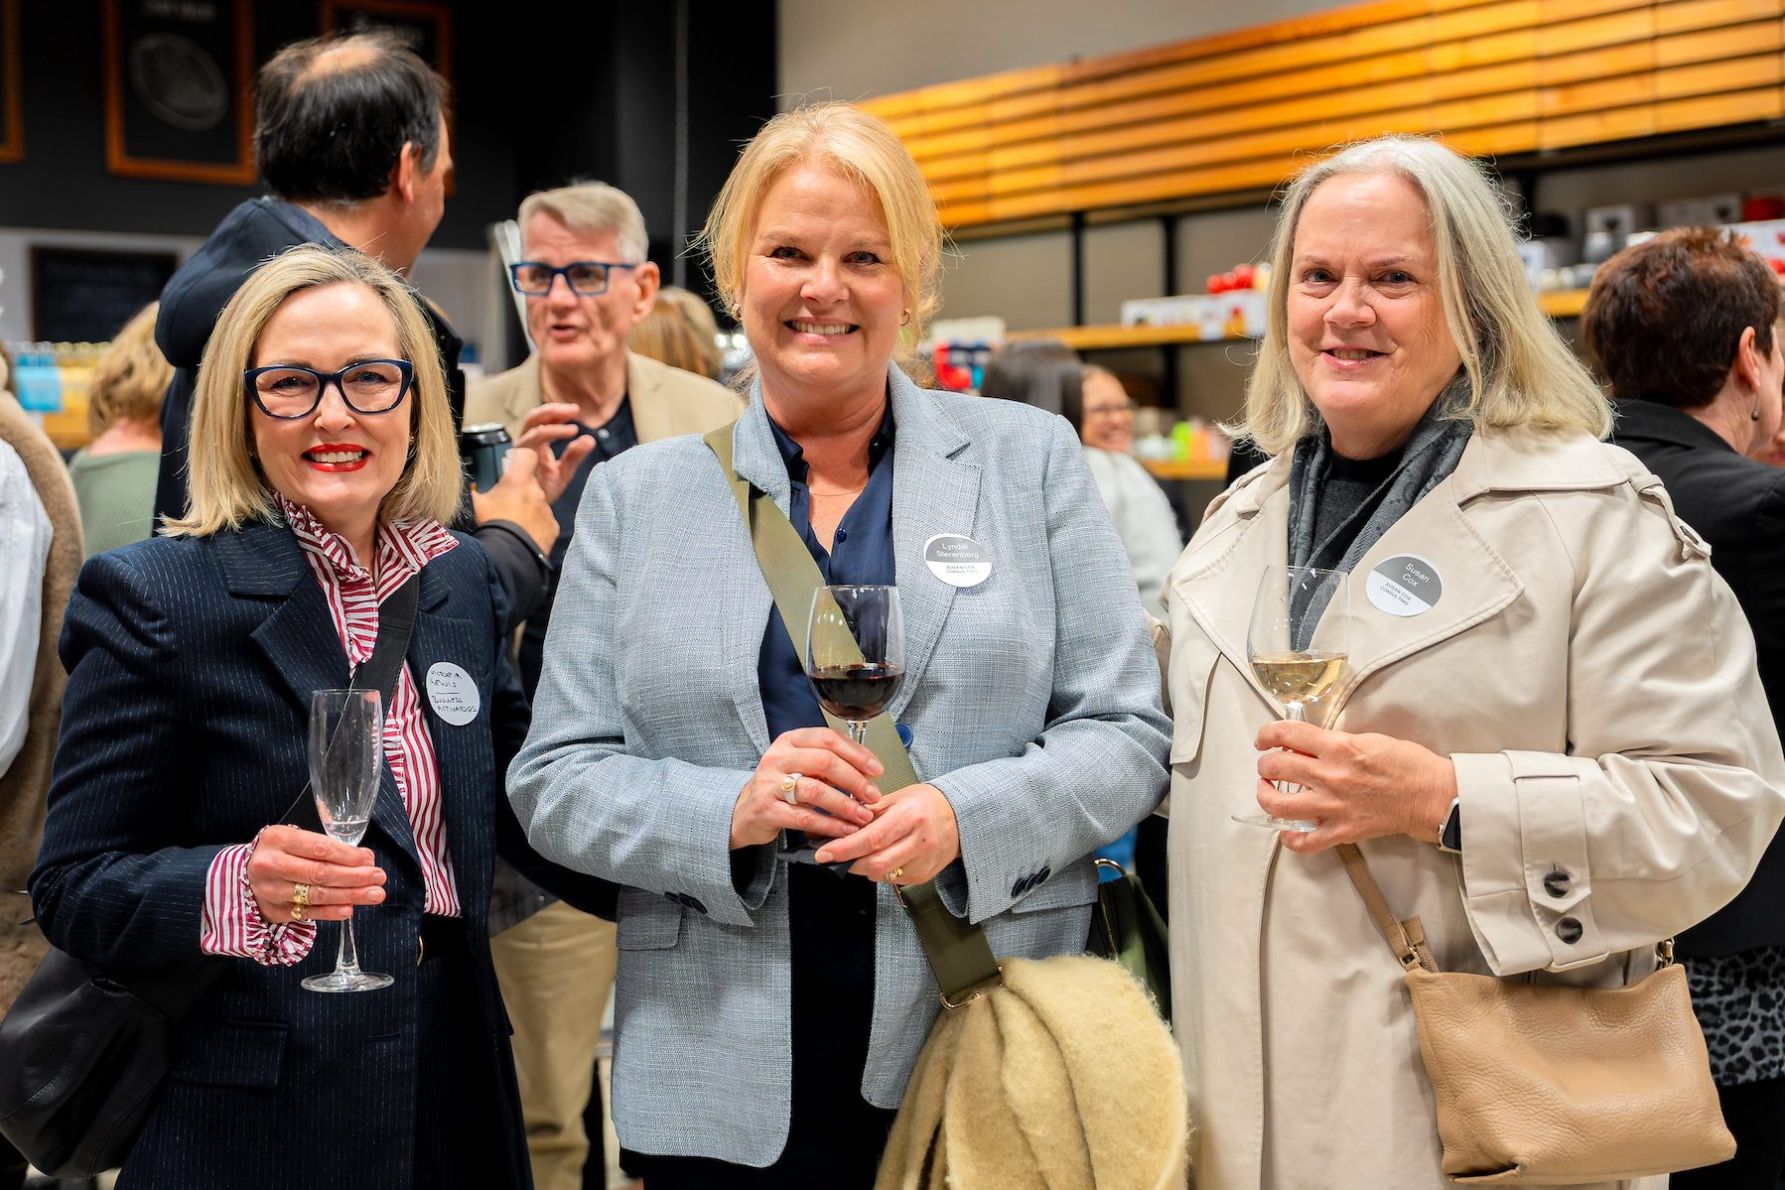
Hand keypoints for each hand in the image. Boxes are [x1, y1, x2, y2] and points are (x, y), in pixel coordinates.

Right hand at [246, 825, 385, 923]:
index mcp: (277, 839)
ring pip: (316, 894)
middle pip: (319, 873)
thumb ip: (326, 847)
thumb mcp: (295, 839)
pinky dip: (331, 912)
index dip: (347, 856)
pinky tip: (350, 909)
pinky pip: (308, 913)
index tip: (369, 859)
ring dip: (350, 895)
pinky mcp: (275, 910)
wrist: (244, 873)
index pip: (319, 848)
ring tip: (374, 894)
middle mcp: (271, 865)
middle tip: (379, 878)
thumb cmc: (279, 852)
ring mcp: (271, 890)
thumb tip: (364, 858)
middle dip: (354, 877)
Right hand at [470, 447, 559, 553]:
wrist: (508, 556)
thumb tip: (466, 486)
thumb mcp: (475, 505)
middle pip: (531, 483)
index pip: (527, 456)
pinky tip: (523, 534)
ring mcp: (546, 510)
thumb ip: (474, 490)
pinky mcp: (552, 527)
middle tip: (506, 502)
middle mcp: (536, 492)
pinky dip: (536, 526)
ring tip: (513, 523)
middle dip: (521, 489)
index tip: (513, 465)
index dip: (521, 459)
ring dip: (528, 509)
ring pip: (538, 503)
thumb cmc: (491, 528)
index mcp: (517, 481)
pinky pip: (544, 522)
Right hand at [515, 403, 597, 504]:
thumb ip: (575, 455)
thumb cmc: (542, 493)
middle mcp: (525, 444)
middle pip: (534, 418)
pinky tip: (569, 433)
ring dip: (554, 421)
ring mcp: (519, 451)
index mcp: (534, 444)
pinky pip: (532, 440)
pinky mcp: (517, 457)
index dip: (556, 413)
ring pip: (532, 426)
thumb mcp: (564, 472)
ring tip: (573, 425)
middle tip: (574, 409)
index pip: (542, 421)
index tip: (575, 410)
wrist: (529, 511)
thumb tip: (590, 439)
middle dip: (553, 410)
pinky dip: (551, 432)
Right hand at [731, 727, 883, 849]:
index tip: (876, 769)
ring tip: (863, 815)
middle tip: (873, 795)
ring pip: (815, 790)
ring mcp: (769, 784)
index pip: (828, 738)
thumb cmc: (780, 787)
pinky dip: (830, 824)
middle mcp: (778, 758)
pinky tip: (845, 830)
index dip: (856, 753)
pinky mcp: (767, 810)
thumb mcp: (801, 766)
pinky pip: (805, 817)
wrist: (744, 812)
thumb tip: (868, 770)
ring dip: (845, 805)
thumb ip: (828, 763)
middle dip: (855, 779)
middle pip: (824, 761)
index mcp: (789, 741)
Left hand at [815, 783, 959, 884]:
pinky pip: (893, 880)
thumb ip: (868, 814)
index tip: (823, 853)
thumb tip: (835, 825)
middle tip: (833, 857)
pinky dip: (880, 872)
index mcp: (910, 816)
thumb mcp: (896, 799)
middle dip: (850, 863)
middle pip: (876, 863)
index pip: (872, 838)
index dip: (844, 849)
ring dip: (863, 868)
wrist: (959, 815)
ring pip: (883, 875)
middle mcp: (919, 840)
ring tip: (857, 855)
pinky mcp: (925, 875)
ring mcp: (924, 861)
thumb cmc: (923, 803)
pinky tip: (881, 857)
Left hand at [1253, 720, 1456, 854]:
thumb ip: (1335, 741)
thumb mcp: (1368, 738)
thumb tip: (1307, 745)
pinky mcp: (1342, 831)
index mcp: (1338, 747)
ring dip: (1265, 796)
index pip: (1287, 734)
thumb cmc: (1407, 764)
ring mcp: (1334, 806)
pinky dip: (1291, 839)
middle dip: (1265, 764)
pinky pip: (1306, 842)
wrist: (1432, 795)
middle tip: (1268, 765)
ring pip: (1279, 805)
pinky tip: (1287, 831)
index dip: (1267, 734)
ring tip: (1268, 791)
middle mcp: (1331, 776)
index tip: (1264, 739)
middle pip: (1276, 768)